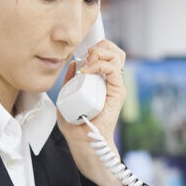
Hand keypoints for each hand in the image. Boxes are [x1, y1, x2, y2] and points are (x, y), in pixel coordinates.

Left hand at [57, 39, 126, 185]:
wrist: (81, 139)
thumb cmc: (74, 122)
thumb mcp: (67, 96)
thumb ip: (69, 81)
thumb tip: (73, 65)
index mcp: (99, 79)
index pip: (104, 53)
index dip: (94, 48)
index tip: (80, 55)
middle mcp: (109, 80)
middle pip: (113, 50)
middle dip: (99, 46)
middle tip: (86, 55)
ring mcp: (115, 85)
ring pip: (117, 55)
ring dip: (100, 53)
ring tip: (88, 62)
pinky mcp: (118, 92)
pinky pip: (114, 70)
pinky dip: (101, 65)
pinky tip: (88, 70)